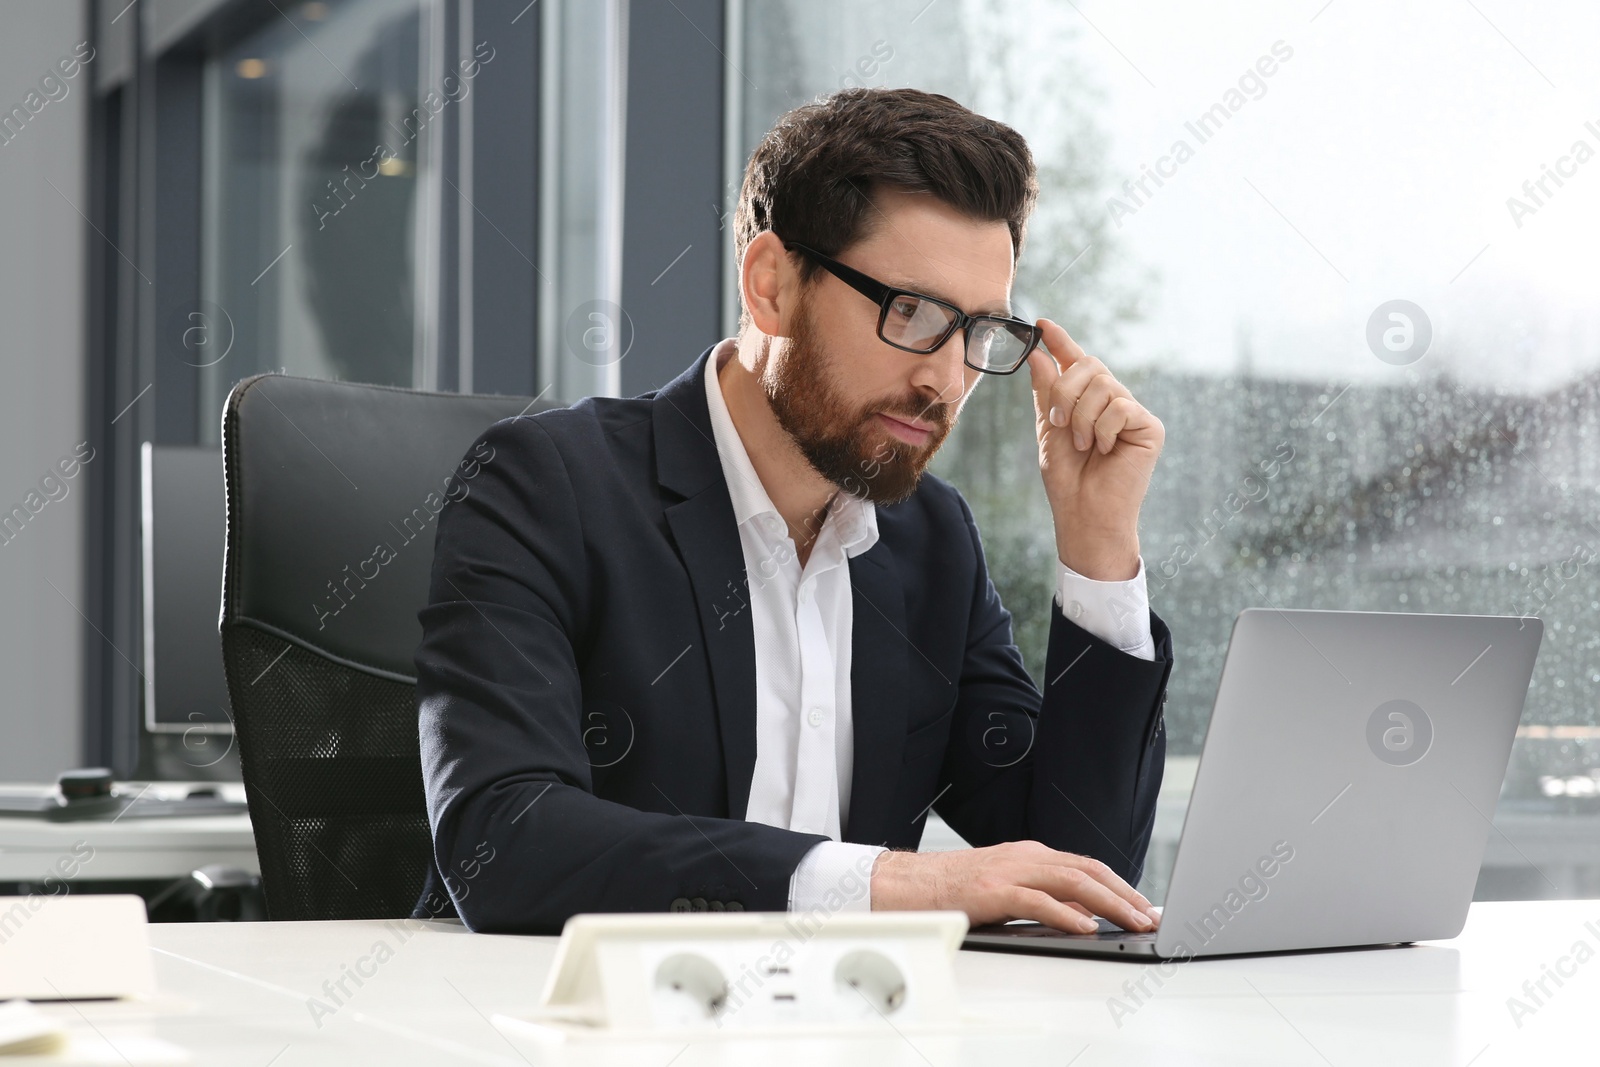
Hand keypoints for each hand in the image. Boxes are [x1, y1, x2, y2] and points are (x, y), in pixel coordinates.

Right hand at [870, 840, 1160, 932]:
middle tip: (1150, 916)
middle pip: (1088, 870)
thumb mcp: (1006, 890)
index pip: (1087, 866)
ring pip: (1072, 881)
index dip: (1120, 886)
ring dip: (1109, 903)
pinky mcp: (993, 889)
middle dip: (1125, 894)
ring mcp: (1010, 870)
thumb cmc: (952, 890)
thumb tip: (1084, 915)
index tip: (1144, 905)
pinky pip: (1039, 900)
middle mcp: (1025, 856)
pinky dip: (1067, 913)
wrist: (906, 884)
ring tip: (1132, 921)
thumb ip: (1043, 897)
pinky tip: (1087, 926)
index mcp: (1030, 855)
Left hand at [1026, 319, 1162, 580]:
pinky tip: (1104, 450)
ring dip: (1081, 417)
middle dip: (1065, 392)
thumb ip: (1046, 393)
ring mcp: (1133, 413)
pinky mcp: (1150, 427)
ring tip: (1083, 446)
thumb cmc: (1068, 478)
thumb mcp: (1049, 430)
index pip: (1076, 362)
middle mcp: (1113, 401)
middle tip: (1058, 423)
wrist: (1084, 513)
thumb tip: (1039, 356)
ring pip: (1104, 385)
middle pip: (1089, 365)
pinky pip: (1121, 406)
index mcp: (1088, 401)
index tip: (1042, 324)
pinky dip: (1102, 429)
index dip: (1061, 341)